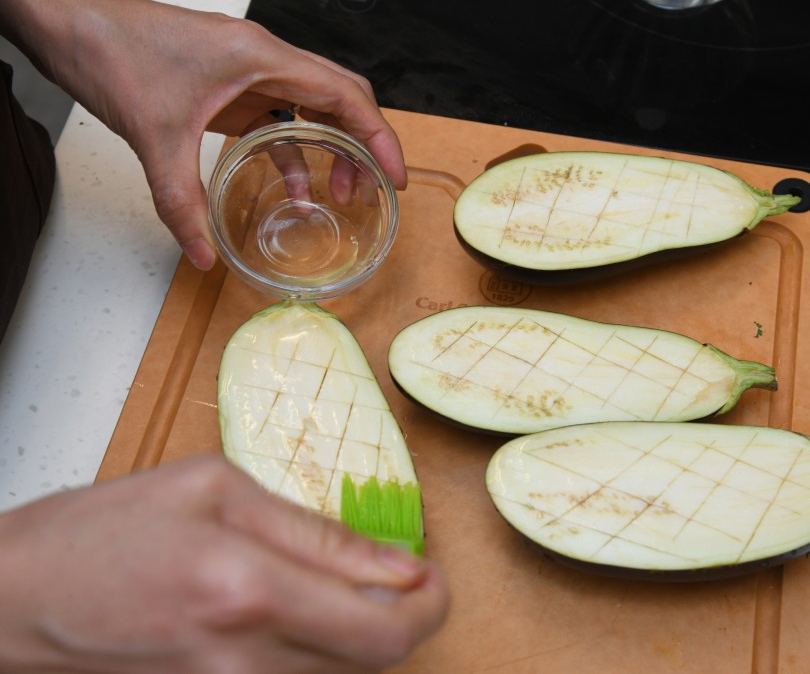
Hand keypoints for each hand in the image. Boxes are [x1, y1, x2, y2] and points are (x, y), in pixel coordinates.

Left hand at [0, 0, 406, 269]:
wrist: (67, 21)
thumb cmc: (111, 50)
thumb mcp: (154, 137)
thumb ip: (181, 202)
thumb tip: (204, 254)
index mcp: (262, 57)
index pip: (346, 95)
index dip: (380, 137)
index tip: (394, 176)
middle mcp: (264, 58)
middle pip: (342, 98)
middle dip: (365, 145)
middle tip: (376, 188)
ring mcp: (249, 69)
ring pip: (314, 106)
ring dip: (332, 148)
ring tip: (340, 193)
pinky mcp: (231, 83)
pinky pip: (278, 117)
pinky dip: (293, 151)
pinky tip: (294, 187)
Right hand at [0, 454, 448, 672]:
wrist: (18, 601)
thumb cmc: (102, 533)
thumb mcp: (213, 489)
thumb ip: (314, 530)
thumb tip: (396, 562)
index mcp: (249, 587)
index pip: (387, 624)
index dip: (432, 601)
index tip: (432, 574)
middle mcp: (245, 658)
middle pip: (378, 661)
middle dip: (405, 617)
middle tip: (400, 578)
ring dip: (359, 632)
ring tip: (332, 586)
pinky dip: (318, 649)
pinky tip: (293, 612)